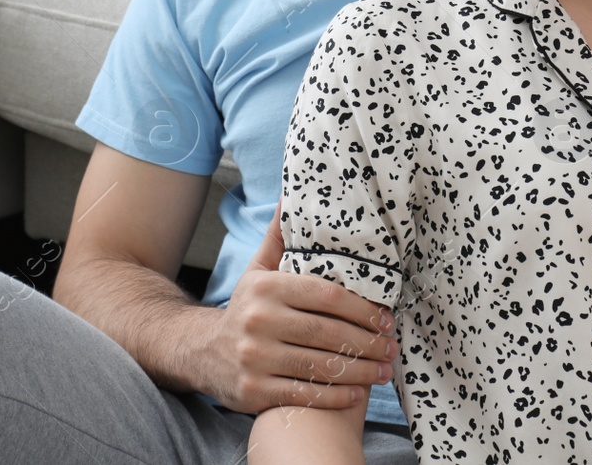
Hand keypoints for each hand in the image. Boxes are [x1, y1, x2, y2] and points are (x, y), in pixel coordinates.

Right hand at [204, 200, 398, 413]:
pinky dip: (334, 396)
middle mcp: (258, 321)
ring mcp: (255, 359)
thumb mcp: (257, 271)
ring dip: (360, 371)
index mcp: (265, 289)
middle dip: (368, 342)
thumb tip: (291, 195)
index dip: (361, 308)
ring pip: (319, 366)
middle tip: (392, 347)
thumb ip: (279, 238)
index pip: (325, 296)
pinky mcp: (253, 392)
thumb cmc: (245, 308)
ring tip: (383, 371)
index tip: (386, 317)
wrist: (199, 351)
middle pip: (327, 332)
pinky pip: (303, 395)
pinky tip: (357, 393)